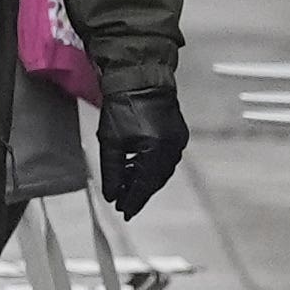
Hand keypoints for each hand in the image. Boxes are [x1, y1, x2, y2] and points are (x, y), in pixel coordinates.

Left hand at [98, 88, 191, 216]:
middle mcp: (173, 149)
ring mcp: (178, 141)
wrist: (138, 77)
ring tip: (127, 188)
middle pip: (155, 180)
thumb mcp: (111, 141)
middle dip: (139, 192)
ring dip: (144, 180)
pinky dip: (151, 167)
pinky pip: (165, 158)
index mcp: (157, 151)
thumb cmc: (122, 105)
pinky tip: (136, 169)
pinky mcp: (178, 134)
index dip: (133, 200)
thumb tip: (111, 194)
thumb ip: (111, 171)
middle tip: (125, 204)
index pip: (144, 185)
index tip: (124, 211)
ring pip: (161, 170)